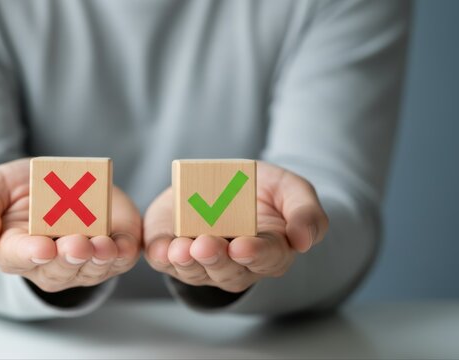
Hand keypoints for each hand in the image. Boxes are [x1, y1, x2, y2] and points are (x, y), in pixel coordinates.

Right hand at [0, 158, 141, 292]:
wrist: (58, 178)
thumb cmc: (20, 189)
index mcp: (14, 250)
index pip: (18, 257)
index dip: (30, 253)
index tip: (42, 247)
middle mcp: (49, 264)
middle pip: (59, 270)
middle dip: (69, 258)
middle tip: (77, 244)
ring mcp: (82, 261)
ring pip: (91, 269)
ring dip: (98, 259)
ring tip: (103, 246)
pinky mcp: (111, 250)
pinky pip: (120, 260)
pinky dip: (123, 254)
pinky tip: (123, 245)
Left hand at [143, 161, 328, 292]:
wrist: (222, 179)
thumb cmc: (261, 188)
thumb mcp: (291, 189)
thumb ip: (306, 213)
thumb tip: (303, 242)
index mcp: (270, 250)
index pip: (267, 258)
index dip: (255, 254)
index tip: (243, 246)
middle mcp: (236, 265)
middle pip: (227, 270)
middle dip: (215, 258)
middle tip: (205, 245)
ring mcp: (202, 262)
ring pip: (194, 271)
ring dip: (186, 262)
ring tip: (180, 248)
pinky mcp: (172, 250)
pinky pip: (165, 260)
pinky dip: (161, 256)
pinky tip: (161, 249)